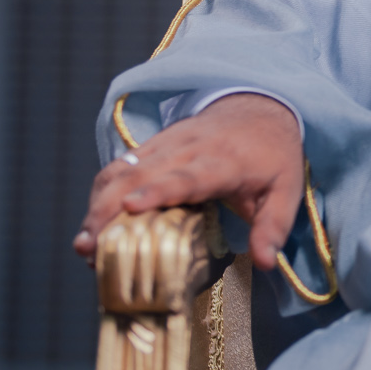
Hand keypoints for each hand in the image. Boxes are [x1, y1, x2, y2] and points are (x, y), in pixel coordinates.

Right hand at [73, 93, 304, 271]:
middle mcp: (190, 149)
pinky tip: (91, 222)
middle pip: (141, 175)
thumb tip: (266, 263)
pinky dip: (102, 192)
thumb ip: (274, 227)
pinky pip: (121, 165)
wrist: (262, 107)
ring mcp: (168, 143)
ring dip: (98, 203)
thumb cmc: (274, 155)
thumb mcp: (287, 190)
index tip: (131, 207)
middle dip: (109, 209)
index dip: (157, 190)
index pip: (187, 177)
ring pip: (124, 169)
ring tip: (83, 244)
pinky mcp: (154, 145)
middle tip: (89, 248)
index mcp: (224, 162)